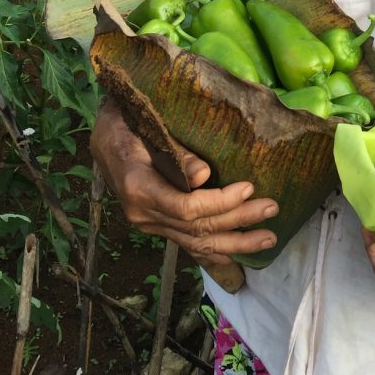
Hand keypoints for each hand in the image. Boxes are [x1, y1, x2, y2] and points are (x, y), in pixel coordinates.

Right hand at [91, 99, 278, 265]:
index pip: (185, 207)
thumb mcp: (145, 125)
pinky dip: (214, 250)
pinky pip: (187, 244)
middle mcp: (143, 214)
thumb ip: (174, 151)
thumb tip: (203, 174)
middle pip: (196, 228)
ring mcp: (149, 223)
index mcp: (139, 188)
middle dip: (238, 221)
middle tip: (271, 208)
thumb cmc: (127, 121)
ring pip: (195, 243)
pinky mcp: (156, 225)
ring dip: (235, 242)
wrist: (103, 136)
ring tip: (268, 239)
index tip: (249, 187)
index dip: (220, 202)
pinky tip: (238, 252)